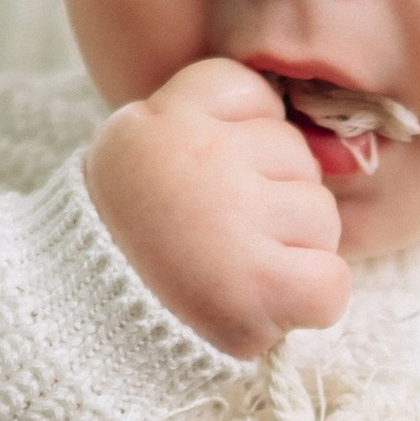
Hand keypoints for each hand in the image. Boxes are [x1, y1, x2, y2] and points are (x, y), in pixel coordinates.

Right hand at [87, 58, 349, 356]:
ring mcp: (233, 220)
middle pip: (295, 153)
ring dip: (293, 250)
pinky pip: (332, 277)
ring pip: (322, 215)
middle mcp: (200, 158)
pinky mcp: (261, 285)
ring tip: (235, 272)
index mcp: (160, 120)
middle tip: (218, 237)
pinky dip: (311, 298)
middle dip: (273, 197)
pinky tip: (266, 304)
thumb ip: (211, 125)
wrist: (87, 329)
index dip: (247, 135)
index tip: (209, 175)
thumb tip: (316, 135)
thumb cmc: (130, 245)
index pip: (251, 91)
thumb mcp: (140, 156)